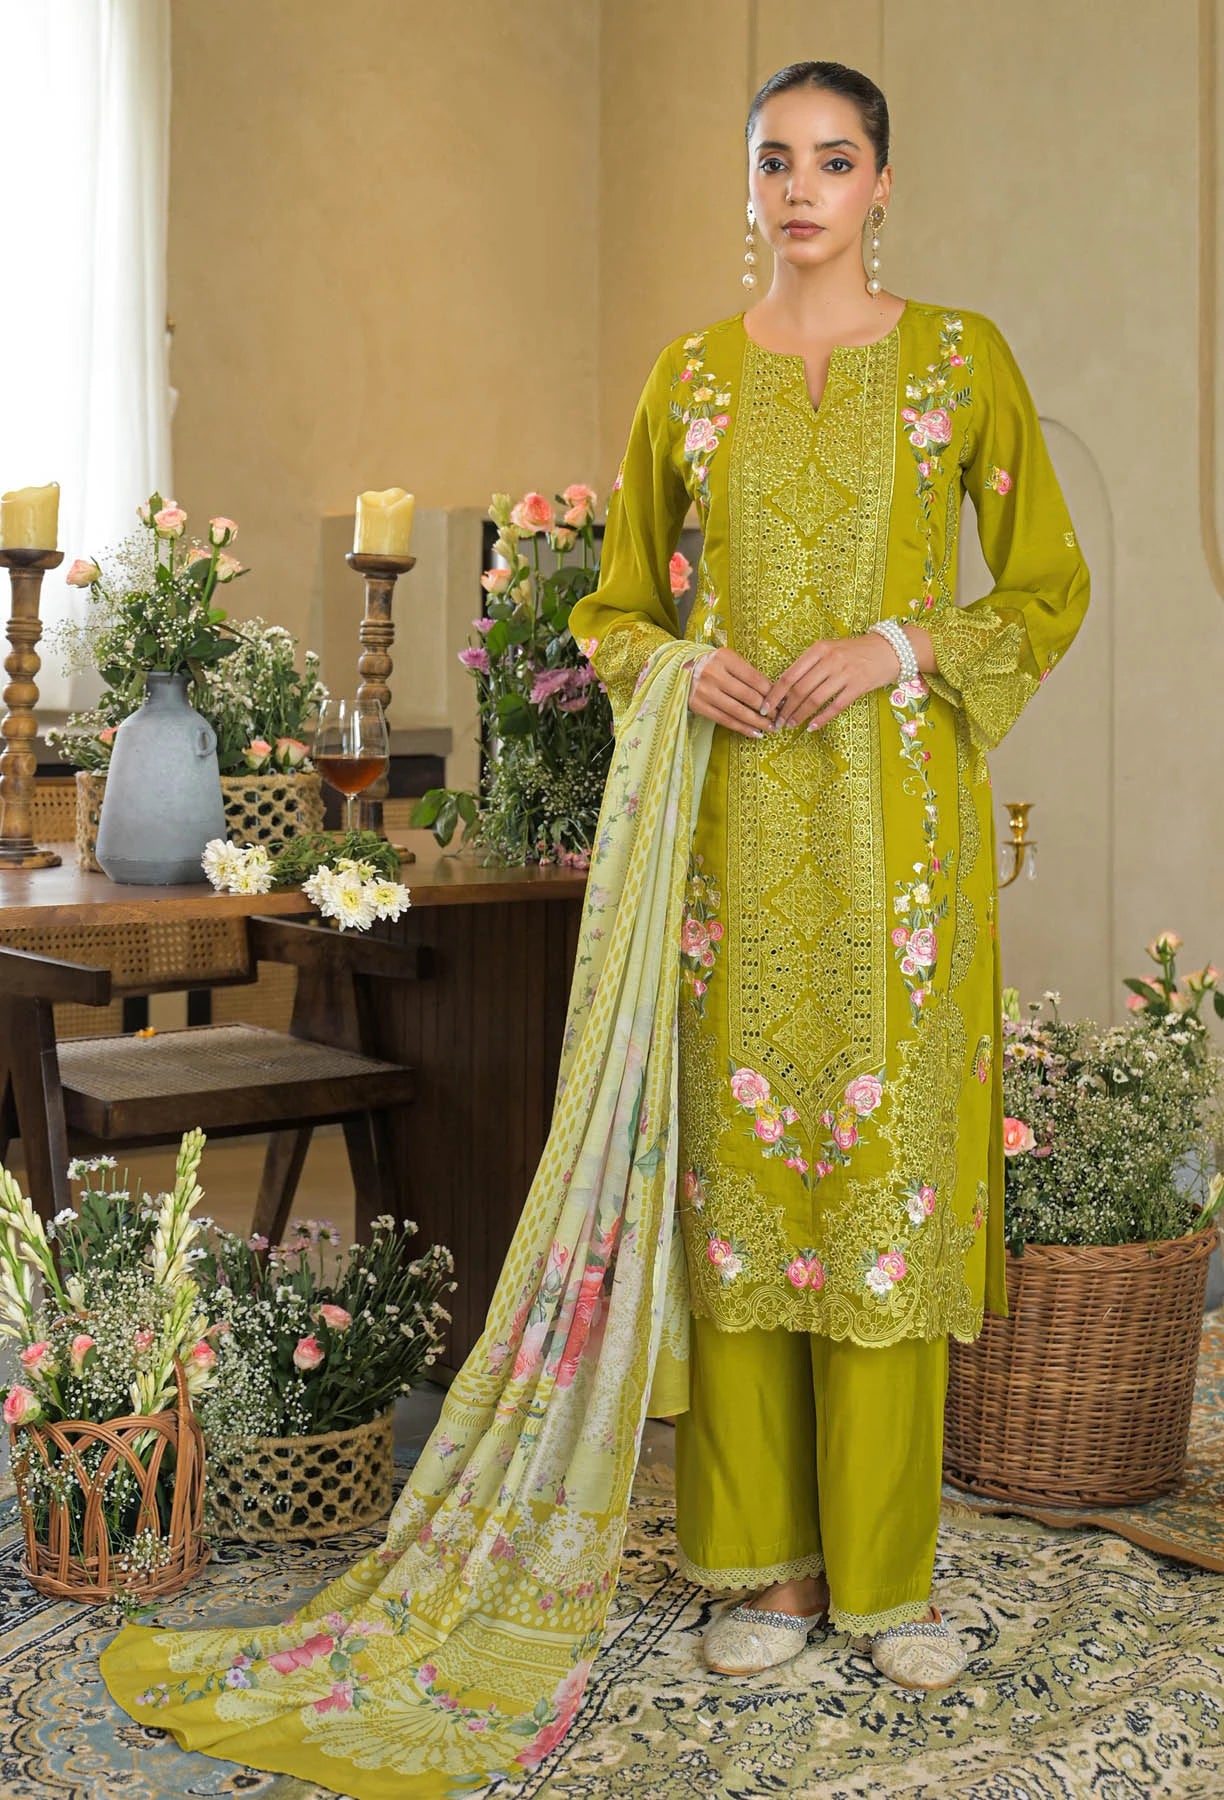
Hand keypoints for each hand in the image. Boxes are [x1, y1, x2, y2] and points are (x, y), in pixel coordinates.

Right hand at [688, 647, 773, 736]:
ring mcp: (704, 690)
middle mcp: (713, 673)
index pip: (754, 678)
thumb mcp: (728, 661)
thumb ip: (747, 673)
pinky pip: (725, 720)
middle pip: (748, 695)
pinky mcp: (698, 706)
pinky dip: (742, 728)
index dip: (771, 692)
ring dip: (757, 722)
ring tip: (771, 728)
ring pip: (738, 711)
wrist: (680, 671)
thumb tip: (773, 693)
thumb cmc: (711, 665)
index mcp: (724, 657)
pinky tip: (755, 733)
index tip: (783, 702)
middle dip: (767, 709)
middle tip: (779, 717)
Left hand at [763, 632, 899, 731]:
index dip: (775, 694)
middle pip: (799, 689)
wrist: (889, 649)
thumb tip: (784, 688)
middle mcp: (830, 660)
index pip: (789, 675)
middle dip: (785, 709)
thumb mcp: (829, 649)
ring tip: (790, 725)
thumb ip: (809, 664)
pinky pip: (835, 706)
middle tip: (776, 722)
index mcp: (818, 649)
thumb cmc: (854, 651)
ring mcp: (845, 673)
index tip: (764, 707)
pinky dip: (821, 718)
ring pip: (815, 699)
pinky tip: (811, 727)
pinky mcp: (858, 686)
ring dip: (800, 715)